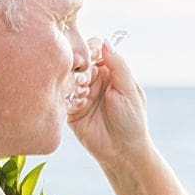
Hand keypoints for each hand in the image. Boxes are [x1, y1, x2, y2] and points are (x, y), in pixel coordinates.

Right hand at [67, 43, 152, 169]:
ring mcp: (81, 94)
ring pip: (68, 77)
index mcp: (110, 72)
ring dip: (74, 82)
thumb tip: (106, 42)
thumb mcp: (129, 90)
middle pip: (78, 60)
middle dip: (80, 66)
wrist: (123, 152)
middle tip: (86, 79)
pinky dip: (68, 96)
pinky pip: (62, 96)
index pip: (95, 49)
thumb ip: (118, 65)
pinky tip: (79, 103)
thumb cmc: (132, 121)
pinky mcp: (71, 109)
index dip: (90, 49)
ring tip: (84, 94)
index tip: (91, 56)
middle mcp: (94, 80)